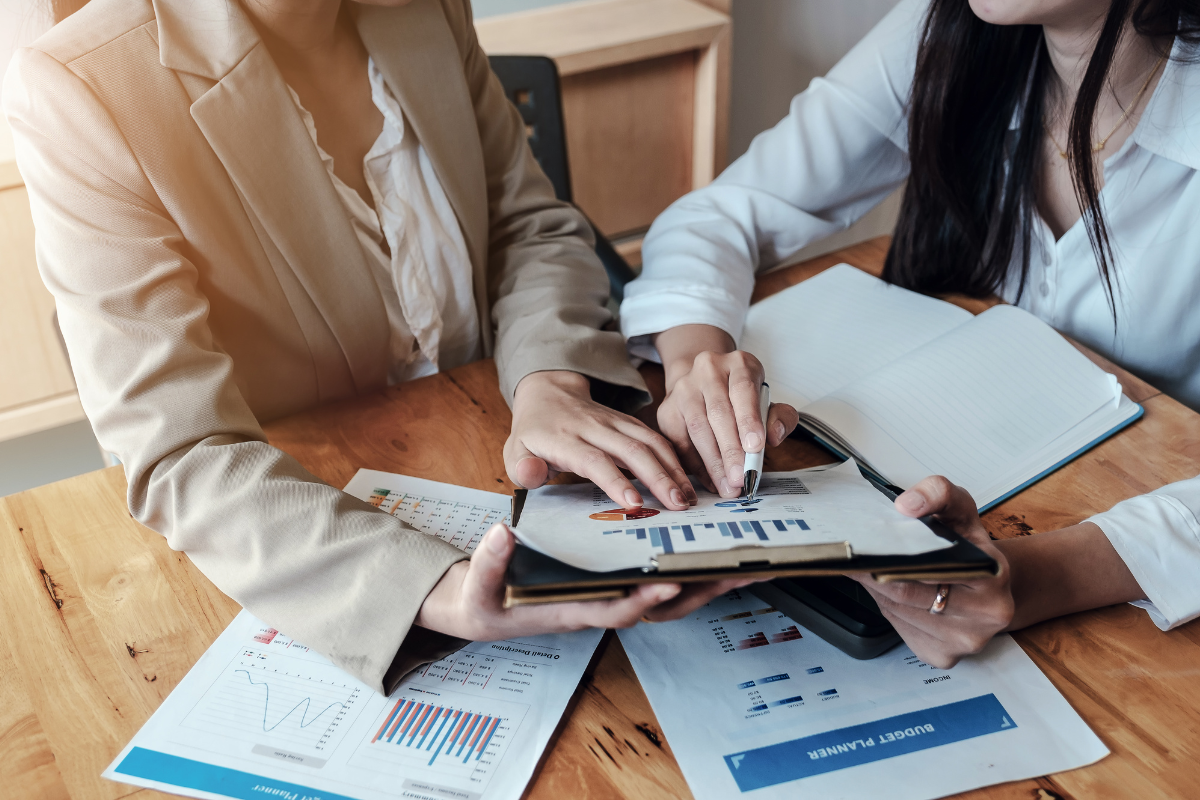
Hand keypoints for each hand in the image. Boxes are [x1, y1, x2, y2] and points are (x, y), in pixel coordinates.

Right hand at [415, 524, 755, 639]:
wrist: (483, 610)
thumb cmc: (483, 603)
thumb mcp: (479, 587)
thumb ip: (489, 563)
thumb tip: (502, 534)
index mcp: (573, 611)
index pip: (617, 607)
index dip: (645, 596)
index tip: (671, 578)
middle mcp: (601, 606)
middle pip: (661, 604)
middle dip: (702, 590)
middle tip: (742, 571)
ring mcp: (611, 596)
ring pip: (668, 594)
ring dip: (706, 580)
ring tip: (745, 562)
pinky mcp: (614, 584)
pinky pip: (657, 576)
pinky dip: (687, 567)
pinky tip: (707, 548)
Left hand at [506, 370, 695, 509]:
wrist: (550, 392)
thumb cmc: (533, 432)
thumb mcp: (514, 451)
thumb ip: (523, 468)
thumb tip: (533, 475)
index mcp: (565, 438)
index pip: (594, 459)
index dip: (614, 480)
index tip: (633, 502)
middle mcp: (594, 427)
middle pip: (631, 449)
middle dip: (658, 477)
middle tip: (676, 504)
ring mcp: (614, 422)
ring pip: (649, 441)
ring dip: (672, 468)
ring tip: (687, 496)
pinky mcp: (629, 422)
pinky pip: (655, 437)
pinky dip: (673, 458)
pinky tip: (685, 480)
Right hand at [654, 325, 798, 496]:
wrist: (702, 384)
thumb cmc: (740, 398)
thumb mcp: (766, 401)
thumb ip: (779, 417)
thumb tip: (774, 436)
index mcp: (738, 364)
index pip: (743, 389)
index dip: (749, 419)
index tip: (756, 446)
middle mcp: (708, 370)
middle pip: (718, 412)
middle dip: (730, 450)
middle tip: (740, 478)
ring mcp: (683, 388)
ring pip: (697, 428)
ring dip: (713, 462)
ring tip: (727, 485)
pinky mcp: (667, 409)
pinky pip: (680, 441)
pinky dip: (696, 464)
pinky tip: (710, 480)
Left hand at [849, 476, 1014, 668]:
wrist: (990, 584)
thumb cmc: (970, 547)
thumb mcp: (960, 509)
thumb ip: (938, 493)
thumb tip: (907, 505)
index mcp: (993, 575)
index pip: (928, 567)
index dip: (890, 556)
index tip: (863, 546)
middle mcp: (985, 616)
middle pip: (905, 593)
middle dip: (874, 572)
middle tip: (852, 555)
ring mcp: (964, 641)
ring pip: (897, 612)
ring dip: (876, 589)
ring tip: (871, 568)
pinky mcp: (942, 657)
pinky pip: (899, 629)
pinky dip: (887, 608)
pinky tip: (890, 591)